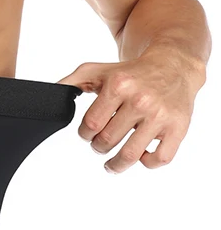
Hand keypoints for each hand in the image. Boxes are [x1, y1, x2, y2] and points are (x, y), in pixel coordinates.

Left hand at [59, 51, 204, 173]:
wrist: (174, 64)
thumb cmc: (130, 73)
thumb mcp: (99, 71)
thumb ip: (71, 82)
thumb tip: (50, 94)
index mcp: (119, 85)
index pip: (90, 125)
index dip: (85, 133)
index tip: (89, 132)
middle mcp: (141, 100)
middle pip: (106, 141)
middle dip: (98, 146)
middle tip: (101, 143)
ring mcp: (161, 115)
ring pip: (129, 155)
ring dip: (115, 165)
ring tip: (111, 164)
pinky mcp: (179, 127)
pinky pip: (161, 159)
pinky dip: (147, 163)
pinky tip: (141, 156)